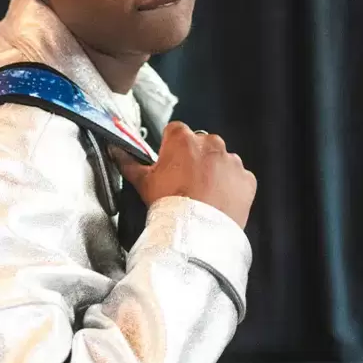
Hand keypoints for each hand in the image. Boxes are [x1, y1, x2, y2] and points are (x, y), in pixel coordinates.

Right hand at [111, 121, 256, 230]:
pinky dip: (231, 187)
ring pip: (221, 160)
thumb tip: (115, 153)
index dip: (170, 148)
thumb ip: (129, 163)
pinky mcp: (246, 178)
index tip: (169, 164)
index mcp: (183, 139)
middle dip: (194, 159)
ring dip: (214, 172)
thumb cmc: (169, 204)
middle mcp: (210, 143)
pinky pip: (238, 178)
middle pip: (201, 144)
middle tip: (185, 183)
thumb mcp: (143, 183)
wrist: (196, 231)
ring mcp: (231, 160)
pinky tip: (218, 202)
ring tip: (203, 196)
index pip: (175, 131)